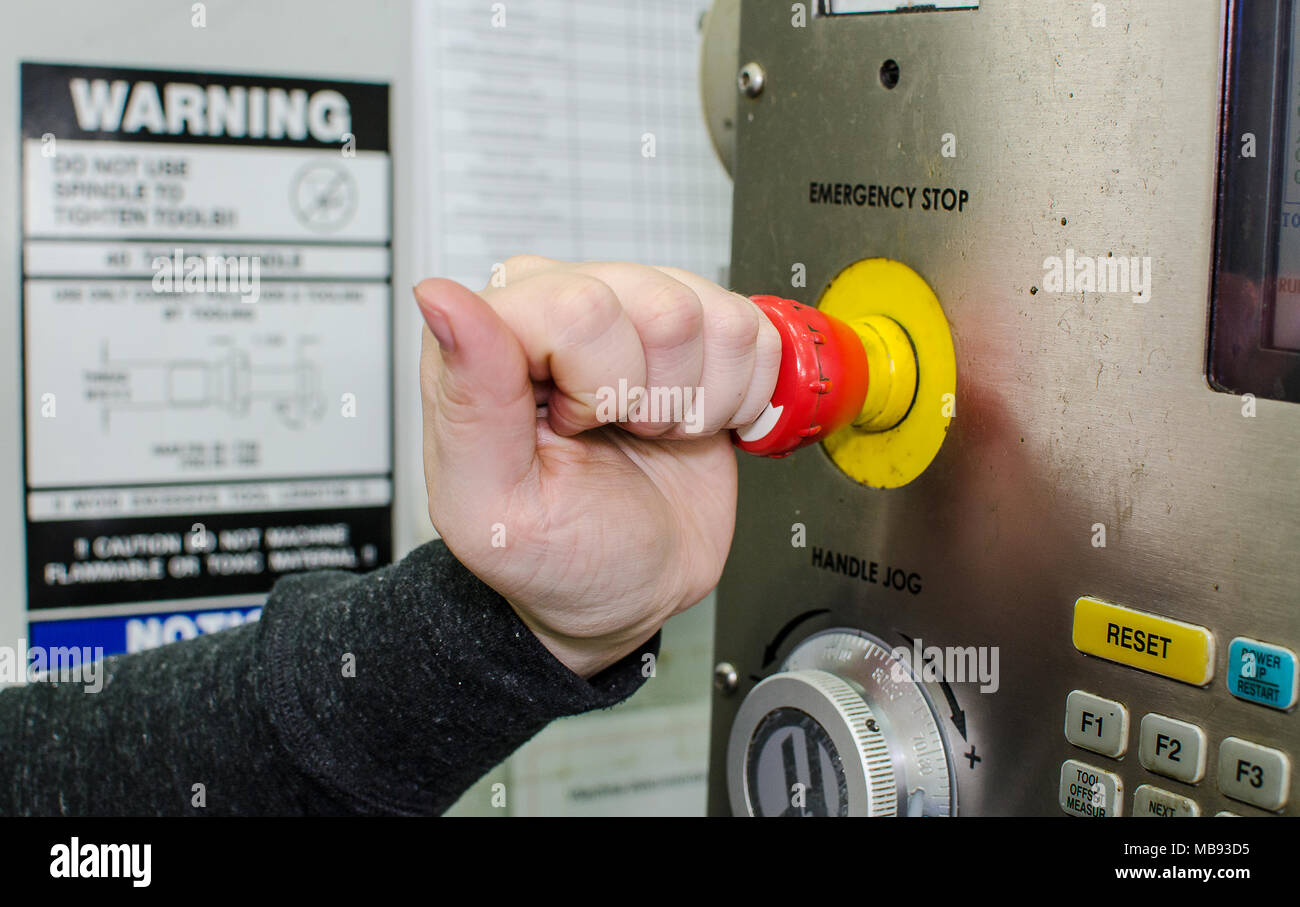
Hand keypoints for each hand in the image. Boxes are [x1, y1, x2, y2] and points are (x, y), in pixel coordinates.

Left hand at [414, 258, 780, 677]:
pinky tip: (693, 421)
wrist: (628, 587)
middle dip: (655, 398)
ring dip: (696, 401)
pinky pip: (754, 332)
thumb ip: (467, 398)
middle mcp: (566, 299)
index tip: (576, 431)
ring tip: (652, 430)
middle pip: (661, 306)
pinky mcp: (702, 330)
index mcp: (498, 328)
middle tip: (619, 434)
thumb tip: (438, 295)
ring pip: (712, 316)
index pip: (578, 308)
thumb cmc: (552, 554)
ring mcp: (638, 306)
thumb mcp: (490, 506)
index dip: (599, 387)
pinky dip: (738, 398)